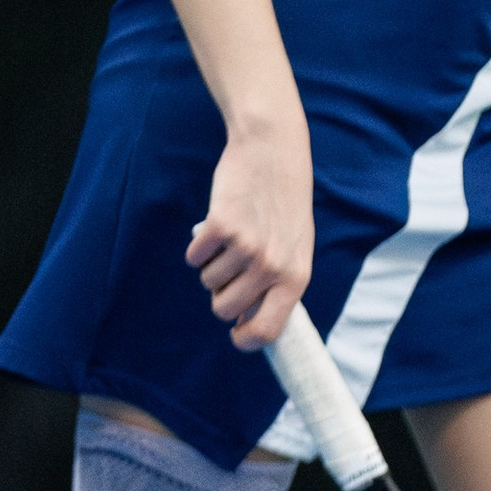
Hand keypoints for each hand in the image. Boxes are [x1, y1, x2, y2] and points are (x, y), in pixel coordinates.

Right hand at [187, 124, 313, 350]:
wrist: (273, 151)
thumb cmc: (283, 203)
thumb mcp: (295, 246)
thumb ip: (279, 283)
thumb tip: (249, 323)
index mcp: (296, 277)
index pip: (268, 331)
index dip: (246, 339)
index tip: (236, 334)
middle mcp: (272, 266)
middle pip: (225, 310)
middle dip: (220, 294)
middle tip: (230, 269)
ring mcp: (246, 247)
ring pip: (207, 282)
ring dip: (211, 265)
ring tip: (231, 239)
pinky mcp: (221, 227)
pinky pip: (194, 257)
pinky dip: (198, 247)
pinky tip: (216, 227)